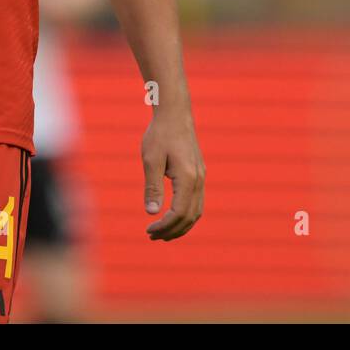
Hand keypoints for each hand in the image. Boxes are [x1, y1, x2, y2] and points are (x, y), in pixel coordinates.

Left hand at [142, 107, 204, 240]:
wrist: (175, 113)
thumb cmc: (160, 134)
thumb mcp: (151, 159)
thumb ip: (152, 187)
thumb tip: (152, 213)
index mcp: (188, 178)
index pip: (178, 213)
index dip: (164, 226)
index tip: (148, 229)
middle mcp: (199, 180)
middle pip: (190, 217)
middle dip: (172, 231)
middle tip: (152, 236)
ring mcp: (201, 177)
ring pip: (196, 211)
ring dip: (181, 226)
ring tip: (162, 232)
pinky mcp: (199, 173)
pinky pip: (197, 202)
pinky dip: (186, 215)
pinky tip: (172, 216)